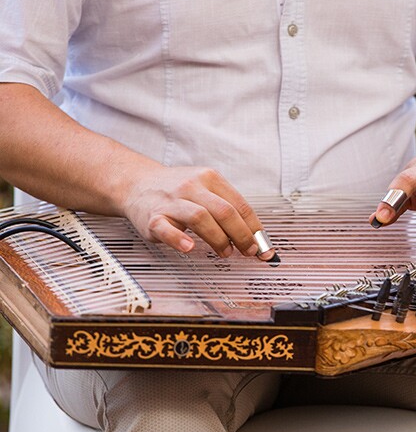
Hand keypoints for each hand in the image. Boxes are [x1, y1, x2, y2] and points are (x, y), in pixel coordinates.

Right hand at [122, 165, 269, 258]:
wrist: (136, 183)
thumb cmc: (177, 191)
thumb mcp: (206, 189)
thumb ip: (229, 209)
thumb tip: (256, 237)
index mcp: (210, 178)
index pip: (240, 205)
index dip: (255, 228)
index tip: (263, 246)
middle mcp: (191, 186)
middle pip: (224, 211)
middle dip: (242, 235)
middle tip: (248, 251)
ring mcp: (171, 202)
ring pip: (200, 218)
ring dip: (218, 239)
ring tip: (225, 252)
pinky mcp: (152, 217)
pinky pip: (166, 228)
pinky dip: (178, 239)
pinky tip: (189, 247)